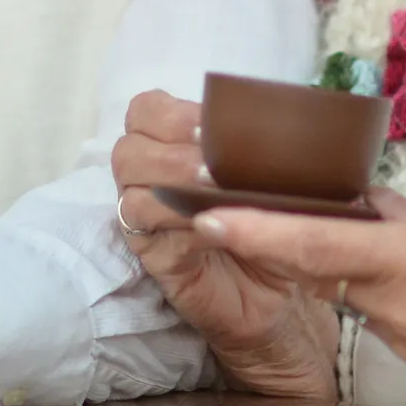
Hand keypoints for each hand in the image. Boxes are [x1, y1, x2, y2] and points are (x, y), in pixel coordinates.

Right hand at [111, 90, 337, 397]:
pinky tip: (213, 224)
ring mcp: (143, 219)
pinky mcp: (152, 256)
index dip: (171, 114)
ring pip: (130, 190)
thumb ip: (256, 149)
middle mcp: (146, 178)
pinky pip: (148, 232)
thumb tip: (273, 123)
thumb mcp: (269, 178)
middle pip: (128, 149)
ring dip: (172, 185)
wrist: (277, 293)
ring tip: (213, 190)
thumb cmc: (270, 223)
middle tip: (213, 166)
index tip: (208, 126)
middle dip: (171, 152)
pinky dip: (180, 223)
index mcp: (170, 145)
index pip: (146, 111)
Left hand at [190, 193, 405, 405]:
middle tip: (252, 207)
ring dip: (353, 264)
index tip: (207, 217)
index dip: (255, 232)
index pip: (313, 245)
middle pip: (321, 270)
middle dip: (284, 240)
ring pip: (355, 292)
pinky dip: (387, 290)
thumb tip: (371, 207)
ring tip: (392, 237)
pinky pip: (386, 316)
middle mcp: (399, 308)